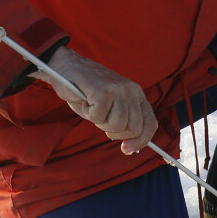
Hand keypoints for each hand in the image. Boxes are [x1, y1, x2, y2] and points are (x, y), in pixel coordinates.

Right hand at [32, 46, 157, 153]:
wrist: (66, 67)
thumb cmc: (87, 92)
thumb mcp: (110, 109)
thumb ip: (123, 124)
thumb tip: (131, 149)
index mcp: (137, 96)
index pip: (150, 124)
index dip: (141, 141)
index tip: (126, 150)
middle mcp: (132, 91)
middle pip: (133, 129)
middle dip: (115, 133)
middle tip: (101, 120)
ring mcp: (120, 90)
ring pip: (117, 126)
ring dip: (100, 122)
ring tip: (93, 107)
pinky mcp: (104, 91)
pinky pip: (99, 118)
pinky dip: (88, 113)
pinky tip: (85, 100)